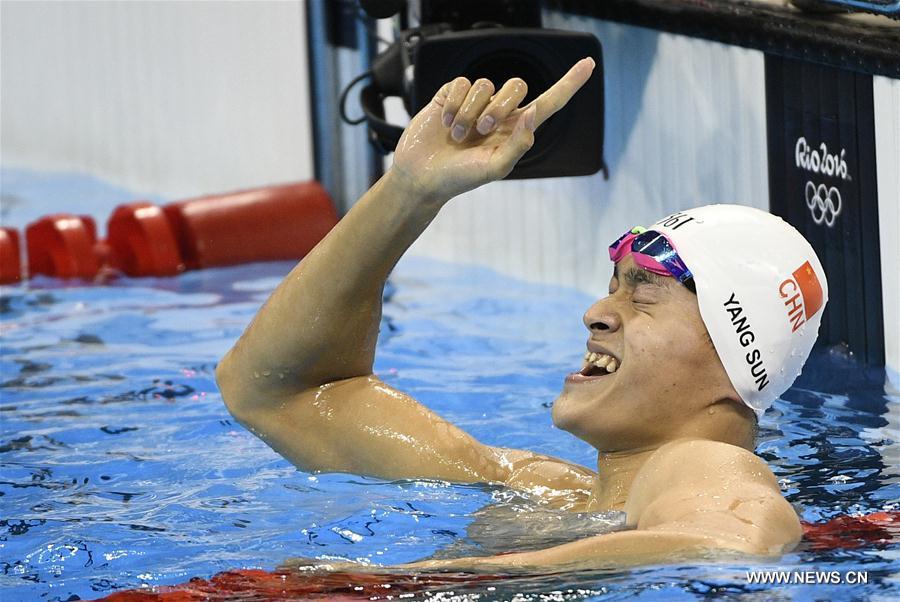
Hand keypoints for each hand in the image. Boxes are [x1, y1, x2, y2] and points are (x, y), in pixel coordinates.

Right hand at [390, 57, 595, 202]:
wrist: (422, 177)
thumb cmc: (460, 178)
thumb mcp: (494, 168)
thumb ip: (519, 144)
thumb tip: (533, 114)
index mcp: (515, 130)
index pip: (549, 102)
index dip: (569, 84)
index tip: (589, 65)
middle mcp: (498, 112)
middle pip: (515, 86)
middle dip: (498, 107)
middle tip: (481, 131)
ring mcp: (475, 101)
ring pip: (485, 84)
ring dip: (470, 112)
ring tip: (458, 135)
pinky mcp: (452, 95)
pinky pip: (462, 83)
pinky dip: (454, 105)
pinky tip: (446, 123)